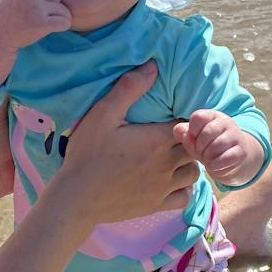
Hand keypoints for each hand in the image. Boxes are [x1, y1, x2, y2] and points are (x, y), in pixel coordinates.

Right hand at [0, 0, 71, 48]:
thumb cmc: (5, 16)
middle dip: (55, 6)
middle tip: (47, 15)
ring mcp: (38, 9)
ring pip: (62, 10)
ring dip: (61, 16)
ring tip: (54, 23)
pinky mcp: (42, 24)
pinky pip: (63, 22)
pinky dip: (64, 25)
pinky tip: (58, 28)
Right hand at [54, 63, 198, 224]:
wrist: (77, 197)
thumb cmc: (87, 154)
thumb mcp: (103, 114)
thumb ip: (129, 89)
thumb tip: (153, 66)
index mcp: (158, 139)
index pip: (189, 125)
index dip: (186, 121)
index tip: (173, 118)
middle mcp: (167, 163)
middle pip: (195, 148)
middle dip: (190, 141)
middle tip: (173, 137)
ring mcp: (164, 187)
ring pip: (194, 173)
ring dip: (188, 163)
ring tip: (173, 157)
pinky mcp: (157, 205)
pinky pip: (185, 197)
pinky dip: (183, 188)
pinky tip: (170, 181)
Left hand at [173, 110, 247, 180]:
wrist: (234, 160)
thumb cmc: (209, 148)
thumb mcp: (194, 140)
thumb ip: (184, 134)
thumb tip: (178, 130)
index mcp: (213, 116)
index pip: (197, 117)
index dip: (192, 132)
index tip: (194, 140)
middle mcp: (226, 122)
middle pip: (206, 133)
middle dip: (199, 147)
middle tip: (201, 153)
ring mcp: (236, 136)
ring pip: (216, 146)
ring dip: (207, 157)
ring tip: (208, 159)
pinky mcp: (241, 152)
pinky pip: (223, 159)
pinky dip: (215, 166)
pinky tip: (214, 166)